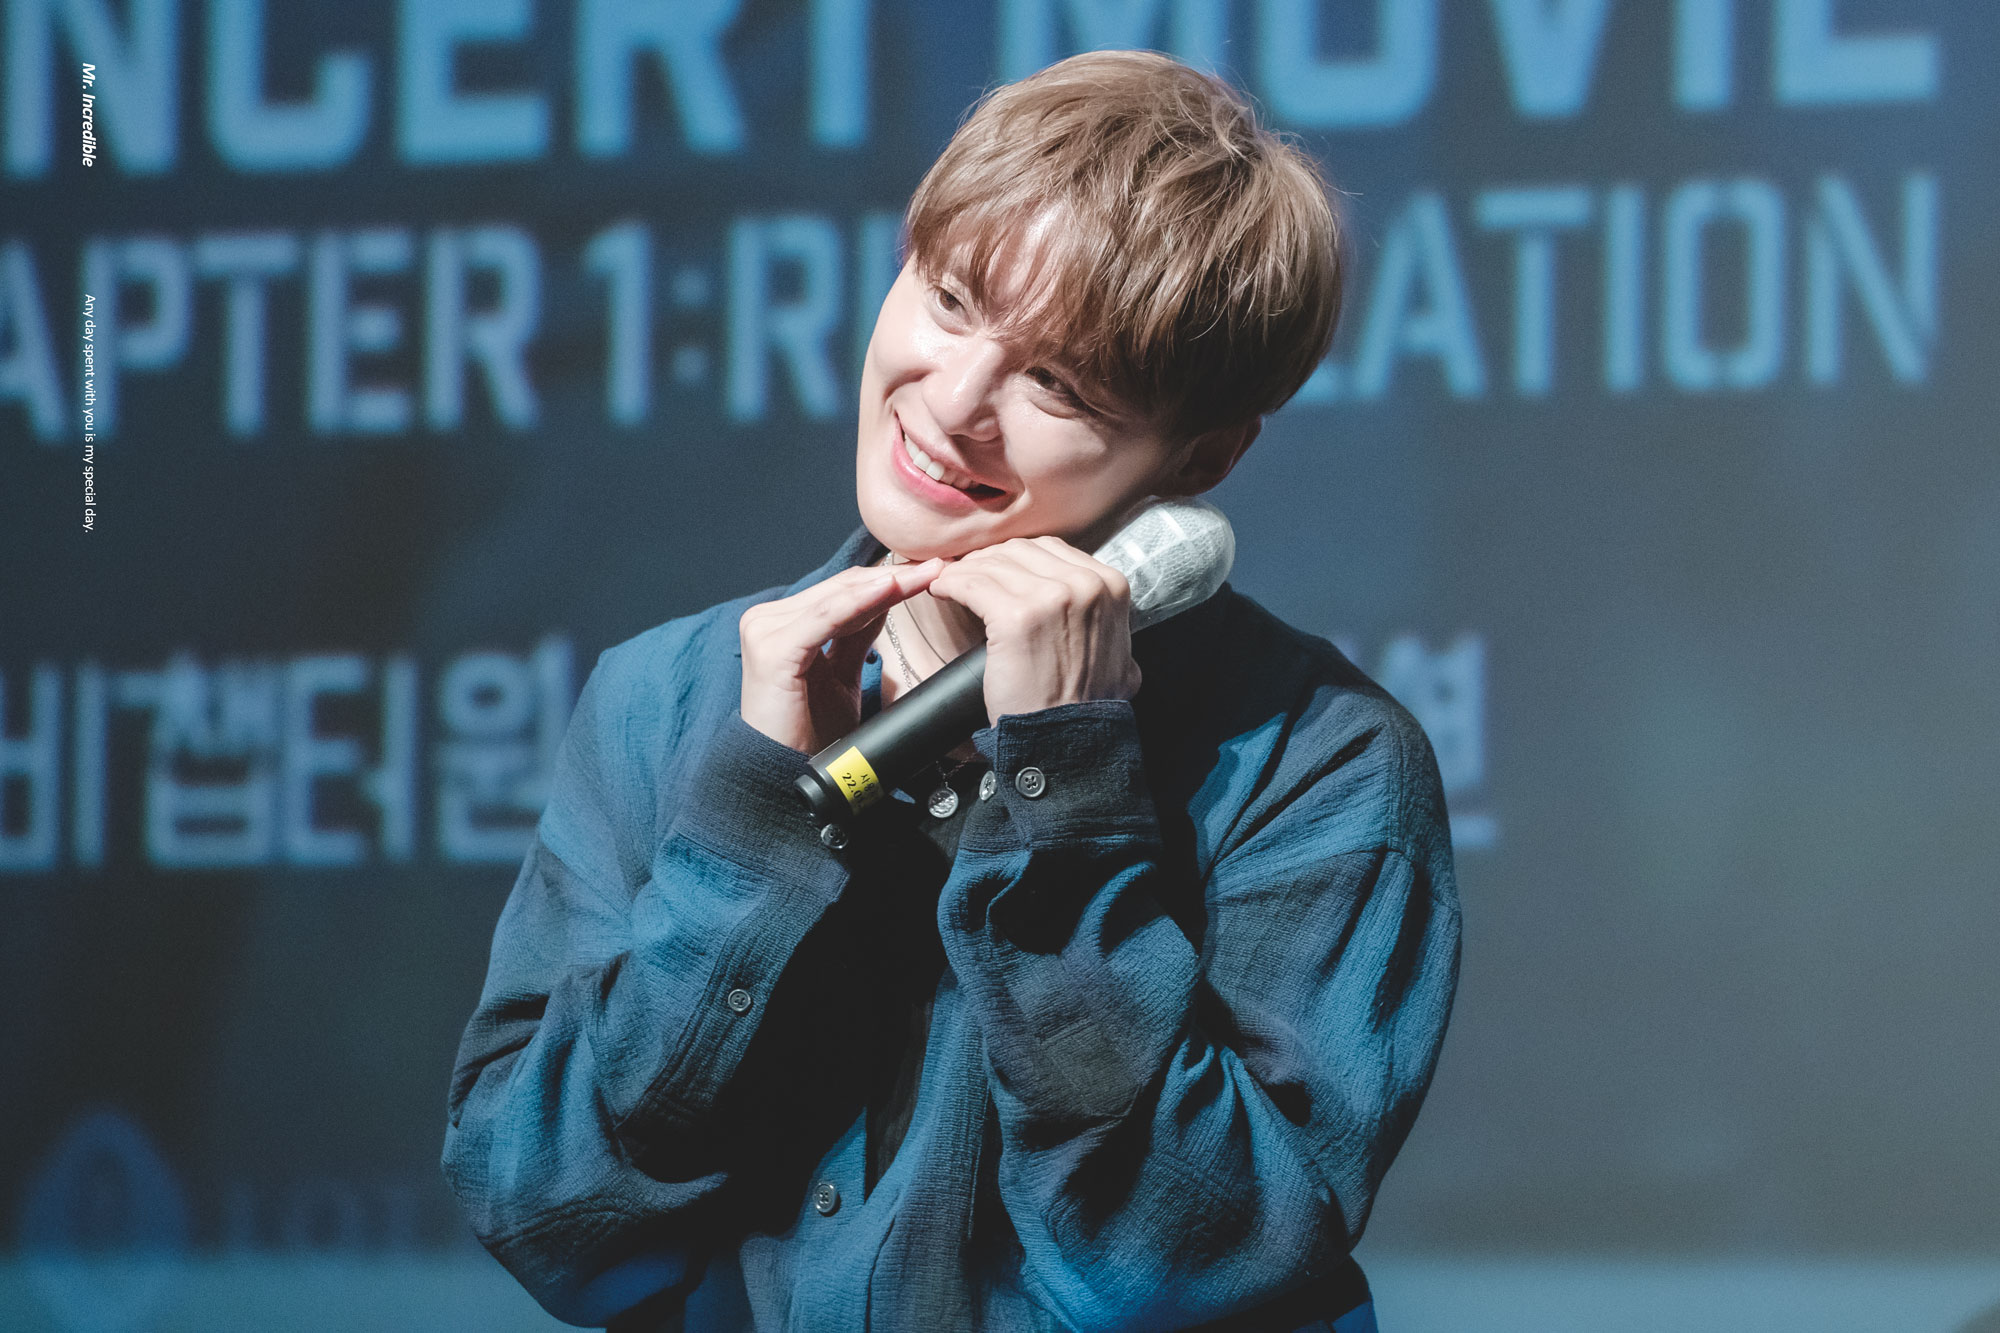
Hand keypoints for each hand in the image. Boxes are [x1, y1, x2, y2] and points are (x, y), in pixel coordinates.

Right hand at [739, 559, 942, 752]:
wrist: (785, 777)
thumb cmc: (809, 734)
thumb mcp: (841, 675)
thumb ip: (856, 635)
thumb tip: (886, 597)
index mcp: (782, 624)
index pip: (842, 591)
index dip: (887, 581)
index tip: (932, 572)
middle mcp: (767, 620)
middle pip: (841, 589)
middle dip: (893, 578)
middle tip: (940, 565)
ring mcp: (765, 631)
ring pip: (836, 598)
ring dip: (885, 585)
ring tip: (926, 574)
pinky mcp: (772, 649)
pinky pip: (825, 619)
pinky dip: (860, 602)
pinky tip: (892, 589)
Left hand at [925, 536, 1141, 725]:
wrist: (1069, 740)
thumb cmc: (1084, 705)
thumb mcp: (1118, 655)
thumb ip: (1104, 622)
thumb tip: (1088, 610)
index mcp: (1110, 586)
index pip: (1050, 550)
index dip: (1015, 558)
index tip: (995, 568)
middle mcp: (1084, 584)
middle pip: (1020, 551)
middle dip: (989, 561)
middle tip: (967, 575)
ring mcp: (1050, 598)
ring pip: (993, 564)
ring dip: (965, 571)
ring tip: (949, 583)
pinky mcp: (1015, 616)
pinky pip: (972, 584)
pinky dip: (951, 583)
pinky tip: (941, 590)